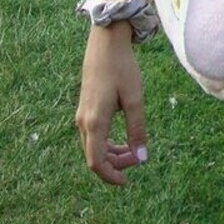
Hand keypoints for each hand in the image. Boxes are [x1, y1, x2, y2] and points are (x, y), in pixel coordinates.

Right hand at [75, 25, 148, 185]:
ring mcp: (82, 114)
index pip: (96, 162)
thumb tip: (142, 158)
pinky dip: (106, 142)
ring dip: (111, 153)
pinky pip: (92, 135)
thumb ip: (137, 129)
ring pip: (93, 146)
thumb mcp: (135, 99)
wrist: (106, 41)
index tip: (127, 182)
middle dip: (115, 164)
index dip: (111, 176)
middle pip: (94, 156)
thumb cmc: (122, 68)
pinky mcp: (85, 107)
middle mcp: (83, 121)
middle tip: (137, 160)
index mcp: (94, 122)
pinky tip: (122, 137)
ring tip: (133, 149)